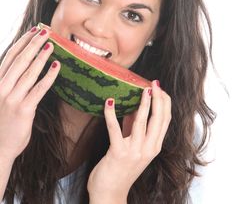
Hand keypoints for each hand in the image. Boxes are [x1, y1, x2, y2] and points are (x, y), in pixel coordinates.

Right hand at [0, 27, 59, 161]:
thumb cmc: (2, 120)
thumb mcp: (0, 96)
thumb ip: (10, 80)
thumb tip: (25, 64)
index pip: (10, 56)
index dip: (23, 41)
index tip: (34, 30)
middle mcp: (2, 87)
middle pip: (20, 60)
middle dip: (34, 43)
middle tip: (46, 31)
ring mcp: (12, 98)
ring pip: (30, 72)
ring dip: (42, 56)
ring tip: (52, 44)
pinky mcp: (24, 110)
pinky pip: (39, 89)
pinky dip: (49, 77)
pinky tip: (57, 67)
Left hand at [87, 81, 170, 202]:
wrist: (110, 194)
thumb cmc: (121, 168)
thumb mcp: (134, 146)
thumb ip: (135, 127)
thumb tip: (135, 106)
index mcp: (154, 147)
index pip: (165, 121)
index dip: (165, 103)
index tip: (160, 88)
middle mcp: (148, 149)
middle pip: (158, 119)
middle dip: (158, 99)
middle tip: (154, 83)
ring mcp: (134, 152)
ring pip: (142, 122)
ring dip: (143, 103)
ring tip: (142, 89)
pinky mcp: (118, 153)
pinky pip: (115, 130)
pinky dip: (111, 114)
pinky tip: (110, 102)